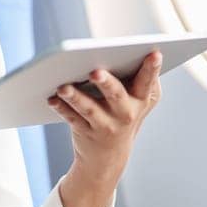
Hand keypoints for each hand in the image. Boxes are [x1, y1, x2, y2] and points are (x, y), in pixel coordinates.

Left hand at [47, 51, 162, 189]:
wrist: (110, 155)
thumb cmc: (124, 113)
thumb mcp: (138, 100)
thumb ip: (137, 78)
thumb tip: (118, 51)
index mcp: (142, 100)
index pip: (147, 81)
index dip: (152, 68)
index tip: (153, 54)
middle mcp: (126, 113)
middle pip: (116, 95)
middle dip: (106, 82)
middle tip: (95, 71)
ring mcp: (106, 125)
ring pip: (90, 108)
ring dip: (76, 97)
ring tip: (63, 87)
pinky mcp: (86, 132)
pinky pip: (72, 118)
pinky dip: (61, 107)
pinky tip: (52, 99)